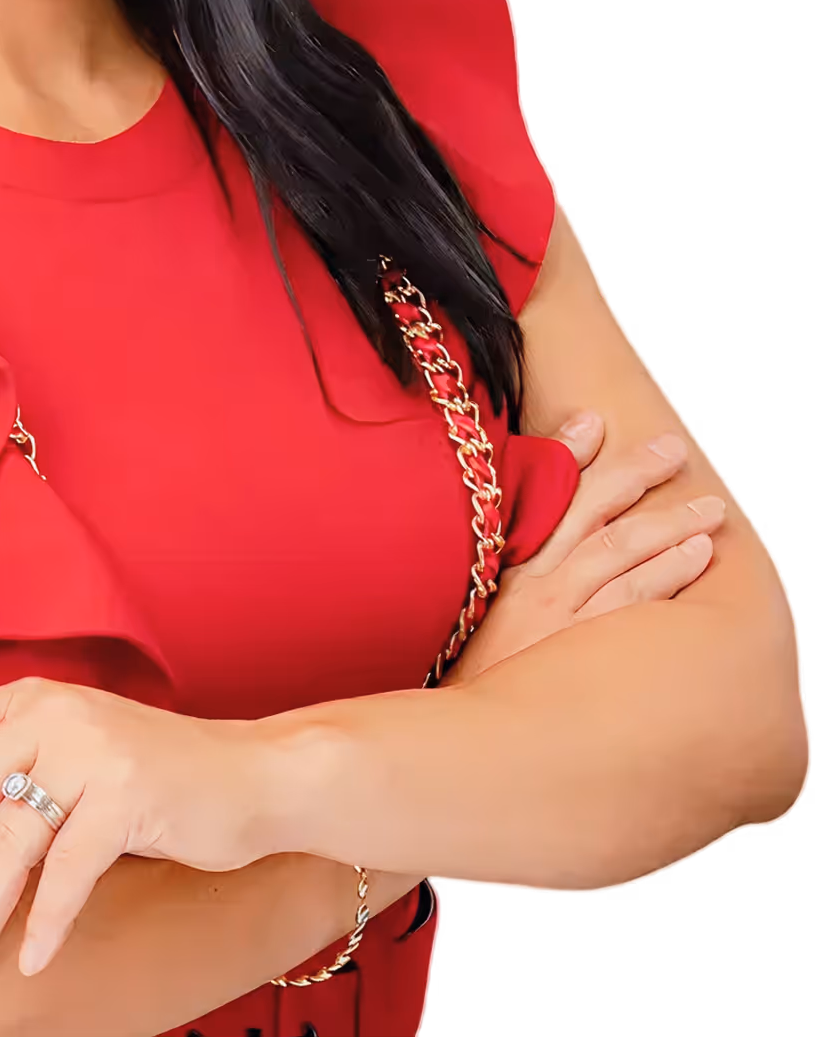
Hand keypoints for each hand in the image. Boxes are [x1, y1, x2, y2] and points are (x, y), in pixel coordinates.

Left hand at [0, 676, 276, 979]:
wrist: (252, 776)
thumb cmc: (152, 778)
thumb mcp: (75, 756)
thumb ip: (14, 770)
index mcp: (31, 699)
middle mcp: (55, 713)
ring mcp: (95, 749)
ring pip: (12, 837)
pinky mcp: (132, 792)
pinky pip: (71, 869)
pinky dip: (45, 920)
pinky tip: (29, 959)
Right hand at [440, 410, 725, 688]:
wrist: (455, 744)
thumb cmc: (464, 683)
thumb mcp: (461, 623)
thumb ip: (491, 583)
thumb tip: (519, 558)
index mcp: (499, 569)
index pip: (537, 495)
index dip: (566, 454)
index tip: (593, 420)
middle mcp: (530, 583)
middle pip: (591, 513)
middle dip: (634, 475)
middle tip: (672, 450)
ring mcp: (558, 614)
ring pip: (622, 550)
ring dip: (670, 523)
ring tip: (709, 509)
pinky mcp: (580, 650)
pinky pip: (634, 600)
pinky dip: (669, 571)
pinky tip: (698, 555)